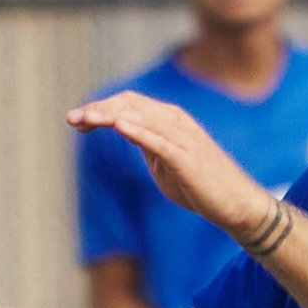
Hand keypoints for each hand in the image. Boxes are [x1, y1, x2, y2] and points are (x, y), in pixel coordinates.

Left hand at [68, 92, 267, 237]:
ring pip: (141, 118)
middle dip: (98, 109)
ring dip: (110, 116)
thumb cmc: (199, 185)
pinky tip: (119, 126)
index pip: (130, 103)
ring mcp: (183, 139)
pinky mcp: (188, 158)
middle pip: (131, 104)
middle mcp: (176, 122)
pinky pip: (160, 140)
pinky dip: (139, 131)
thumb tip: (121, 128)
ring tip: (85, 119)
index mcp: (169, 120)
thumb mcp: (163, 160)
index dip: (101, 108)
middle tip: (71, 119)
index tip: (76, 121)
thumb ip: (145, 142)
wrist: (236, 204)